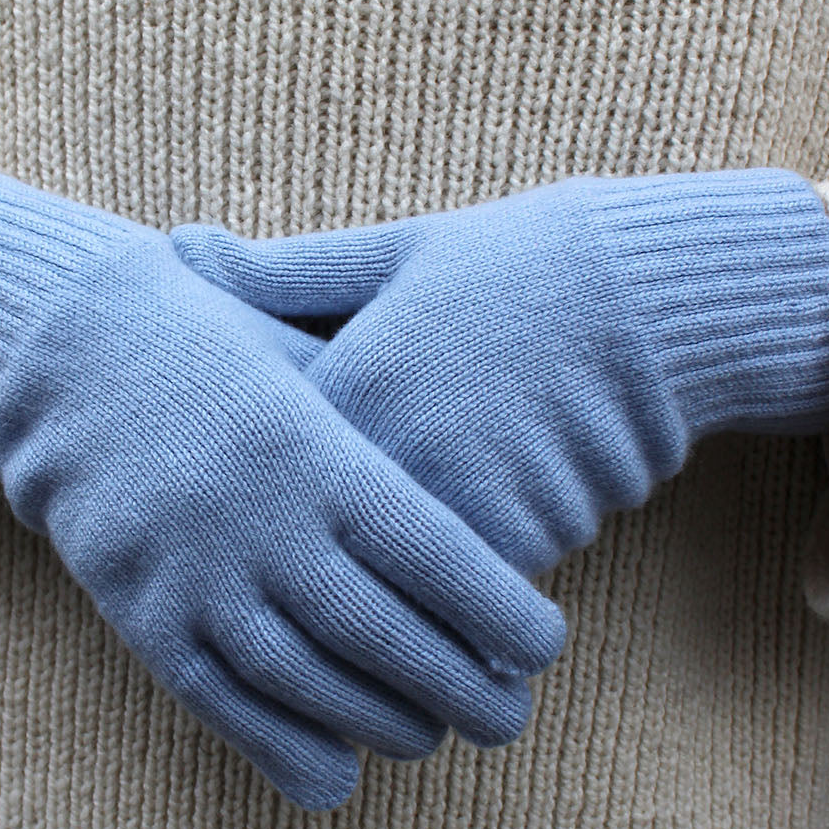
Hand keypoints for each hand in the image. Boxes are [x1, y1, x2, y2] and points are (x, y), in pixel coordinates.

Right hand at [0, 170, 567, 808]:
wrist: (71, 351)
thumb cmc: (225, 347)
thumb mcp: (312, 358)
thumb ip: (386, 422)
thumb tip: (488, 503)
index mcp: (314, 447)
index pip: (430, 549)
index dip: (498, 610)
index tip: (548, 644)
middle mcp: (257, 516)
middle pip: (380, 633)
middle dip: (461, 691)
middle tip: (510, 719)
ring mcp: (192, 571)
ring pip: (305, 680)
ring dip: (383, 726)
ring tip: (434, 736)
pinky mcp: (140, 611)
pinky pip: (217, 702)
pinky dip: (280, 750)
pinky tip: (336, 778)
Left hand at [174, 169, 828, 579]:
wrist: (650, 291)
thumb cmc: (507, 266)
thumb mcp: (391, 255)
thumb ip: (282, 272)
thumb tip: (178, 246)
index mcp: (353, 373)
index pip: (273, 472)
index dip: (257, 499)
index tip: (247, 518)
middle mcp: (398, 443)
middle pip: (331, 544)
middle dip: (328, 567)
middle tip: (323, 574)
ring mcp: (464, 491)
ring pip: (406, 577)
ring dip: (410, 577)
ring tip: (435, 527)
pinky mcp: (532, 526)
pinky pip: (476, 581)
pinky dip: (480, 573)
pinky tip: (496, 524)